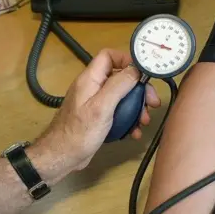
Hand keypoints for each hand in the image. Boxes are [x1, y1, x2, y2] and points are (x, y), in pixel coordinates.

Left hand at [36, 49, 160, 174]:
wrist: (61, 157)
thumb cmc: (79, 132)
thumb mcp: (102, 107)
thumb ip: (118, 85)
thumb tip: (135, 69)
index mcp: (90, 79)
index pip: (109, 56)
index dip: (127, 59)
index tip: (144, 73)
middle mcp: (92, 87)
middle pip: (120, 78)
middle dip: (138, 89)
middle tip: (152, 103)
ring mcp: (94, 103)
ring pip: (121, 97)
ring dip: (136, 107)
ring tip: (144, 121)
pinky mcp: (97, 118)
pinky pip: (117, 112)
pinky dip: (128, 119)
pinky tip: (134, 131)